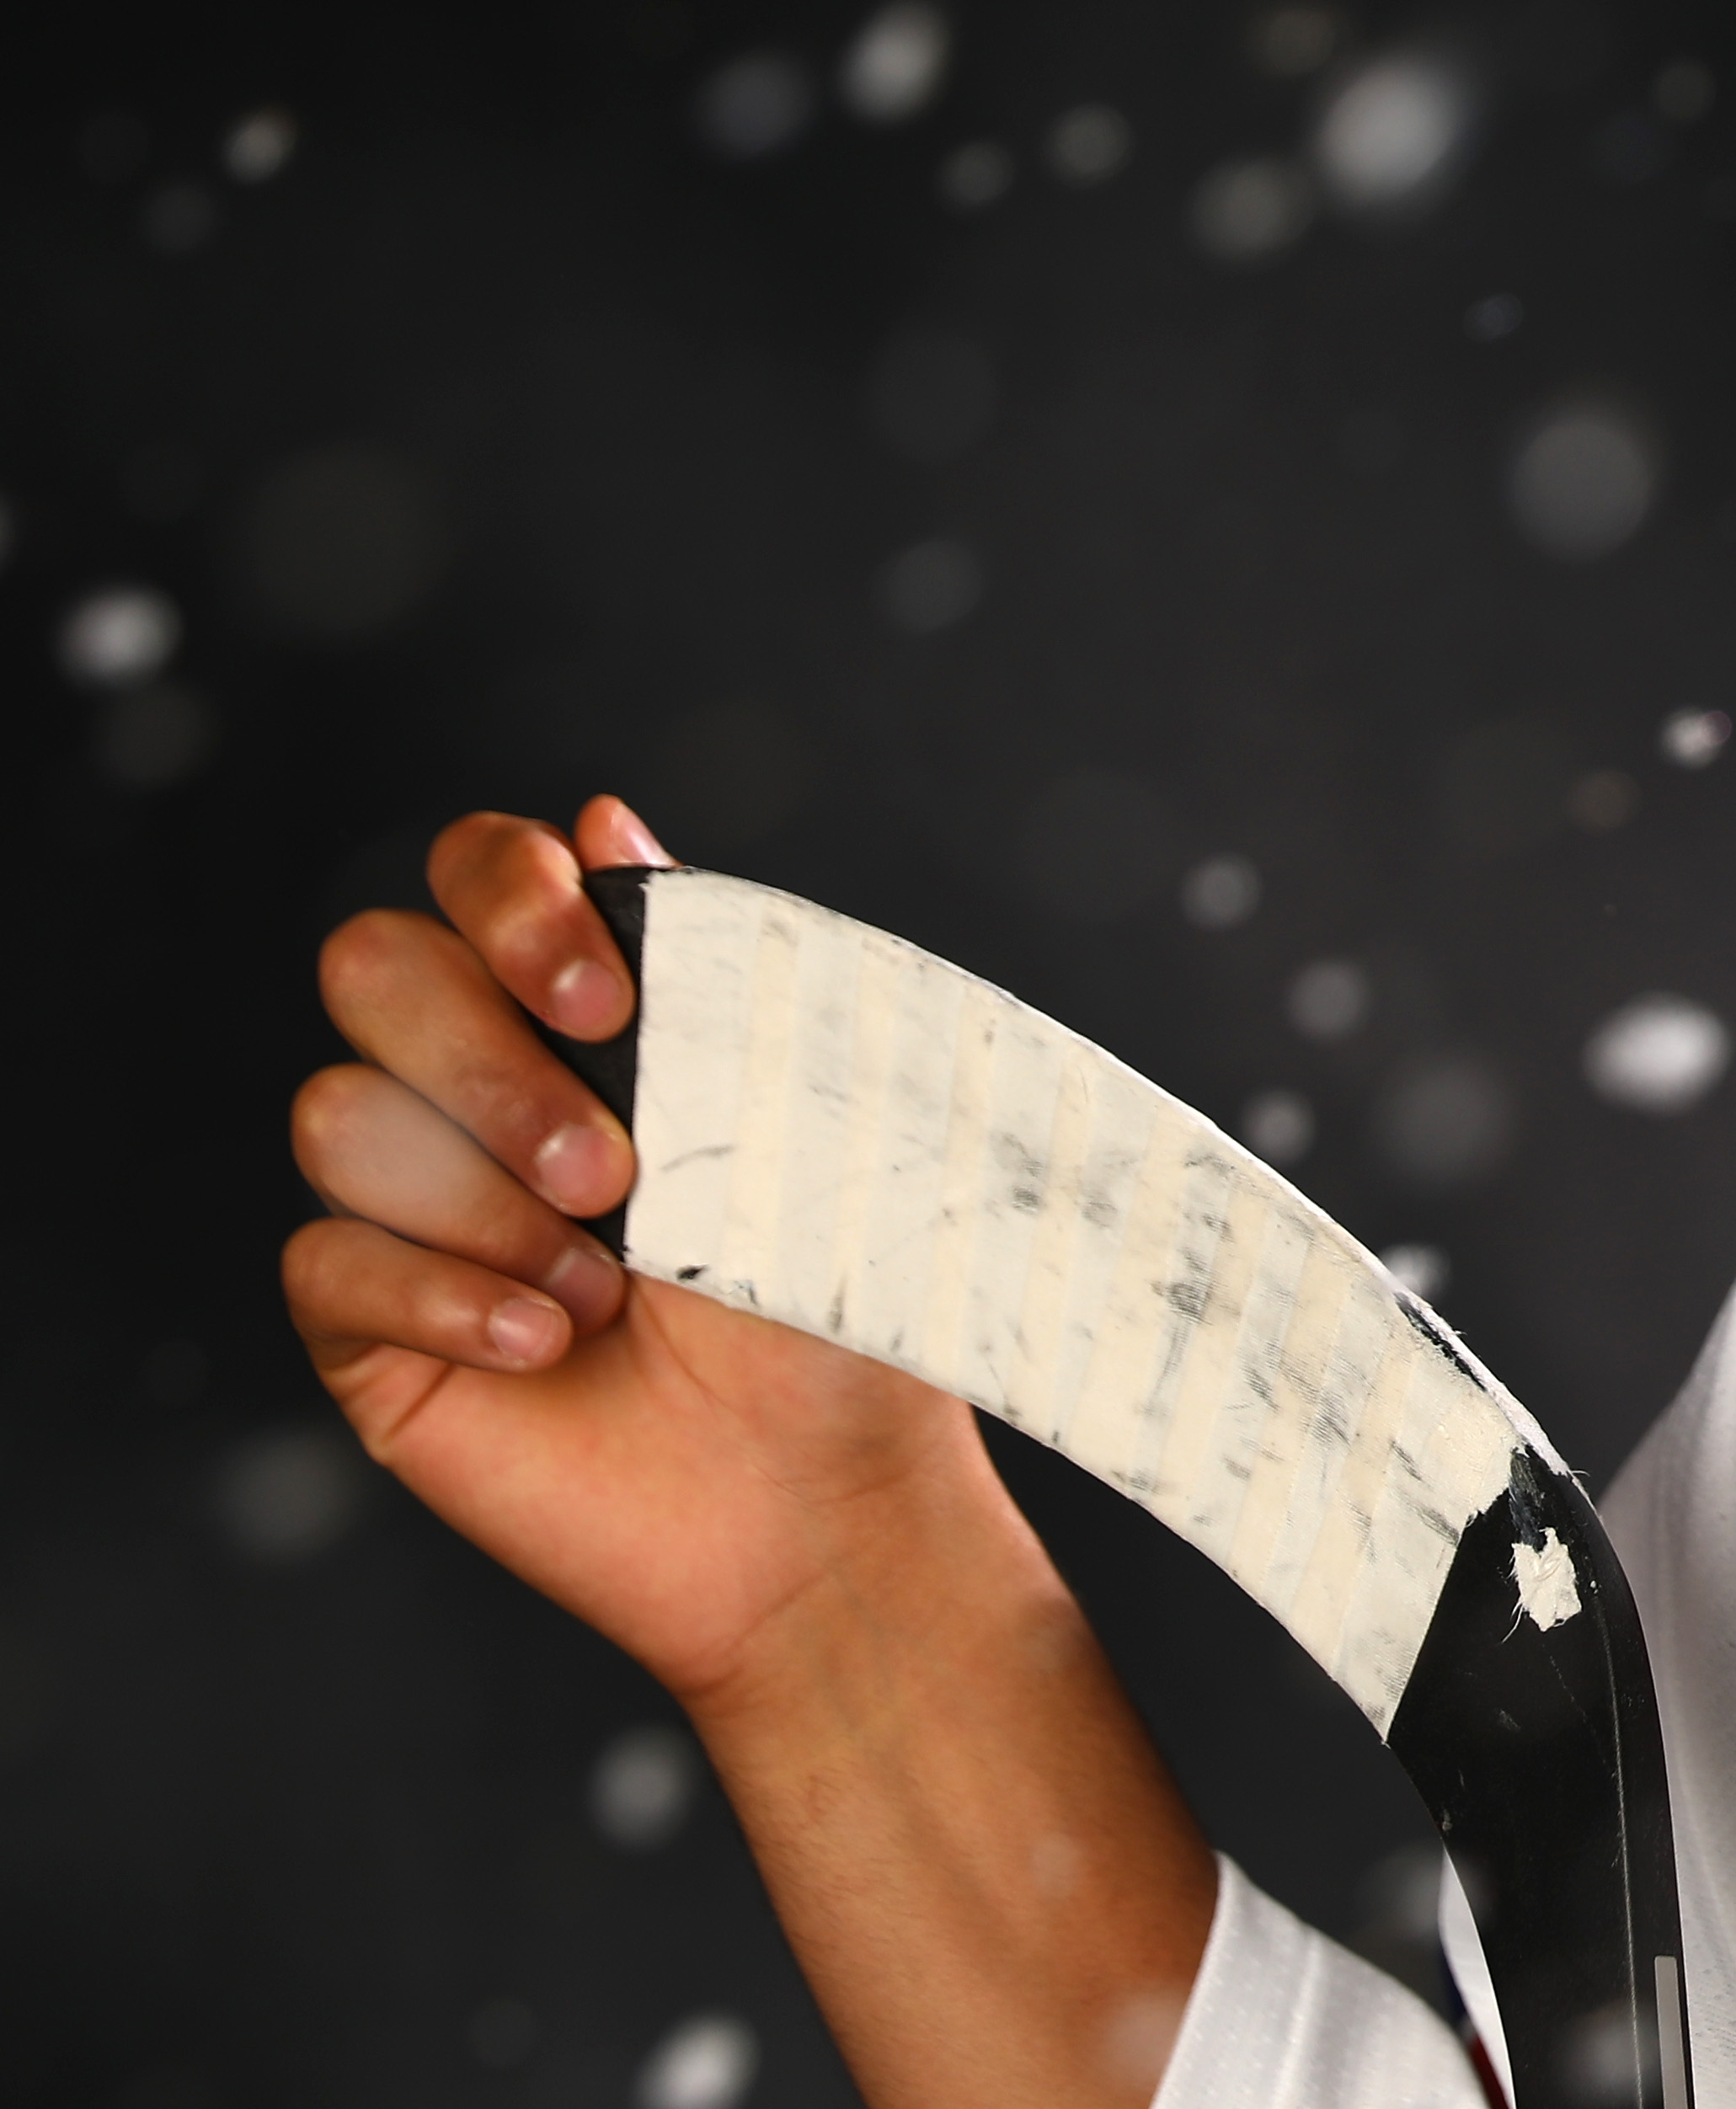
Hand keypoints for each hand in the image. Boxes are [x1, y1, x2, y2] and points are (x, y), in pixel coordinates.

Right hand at [283, 799, 1223, 2104]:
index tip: (605, 999)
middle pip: (371, 968)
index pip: (476, 869)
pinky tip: (545, 1344)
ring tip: (609, 1287)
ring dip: (486, 1202)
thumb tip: (604, 815)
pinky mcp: (366, 1325)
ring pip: (337, 1116)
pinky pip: (324, 1259)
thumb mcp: (796, 1116)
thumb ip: (705, 966)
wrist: (819, 1494)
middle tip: (617, 1173)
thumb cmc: (836, 1304)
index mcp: (591, 1009)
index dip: (508, 902)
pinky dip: (445, 1297)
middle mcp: (481, 1084)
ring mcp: (413, 1202)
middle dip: (487, 1065)